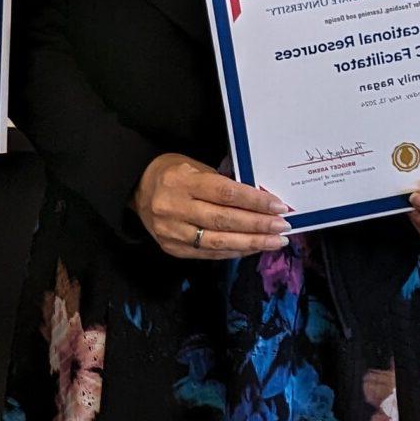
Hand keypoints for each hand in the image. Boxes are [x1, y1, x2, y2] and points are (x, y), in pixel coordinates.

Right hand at [133, 153, 290, 259]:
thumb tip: (260, 200)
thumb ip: (223, 183)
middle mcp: (175, 208)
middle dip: (258, 225)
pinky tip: (252, 248)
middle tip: (282, 227)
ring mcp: (172, 232)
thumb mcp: (195, 166)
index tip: (278, 206)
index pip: (225, 193)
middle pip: (224, 220)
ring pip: (218, 242)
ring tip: (275, 242)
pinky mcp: (172, 249)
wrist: (137, 189)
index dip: (254, 201)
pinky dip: (234, 251)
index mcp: (182, 181)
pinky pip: (209, 254)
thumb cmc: (173, 173)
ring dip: (251, 243)